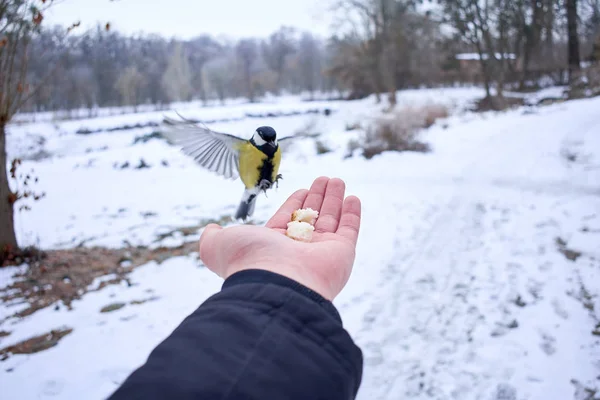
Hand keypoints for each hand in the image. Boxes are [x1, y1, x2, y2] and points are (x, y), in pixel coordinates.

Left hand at [198, 177, 361, 299]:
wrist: (276, 282)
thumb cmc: (247, 261)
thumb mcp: (218, 244)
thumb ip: (213, 236)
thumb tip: (210, 230)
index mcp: (273, 246)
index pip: (287, 219)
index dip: (295, 203)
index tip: (302, 190)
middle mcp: (298, 250)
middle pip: (311, 217)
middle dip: (317, 197)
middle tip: (324, 179)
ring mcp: (321, 252)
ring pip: (330, 220)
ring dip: (334, 199)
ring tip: (337, 180)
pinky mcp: (342, 253)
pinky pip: (349, 229)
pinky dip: (352, 214)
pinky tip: (352, 198)